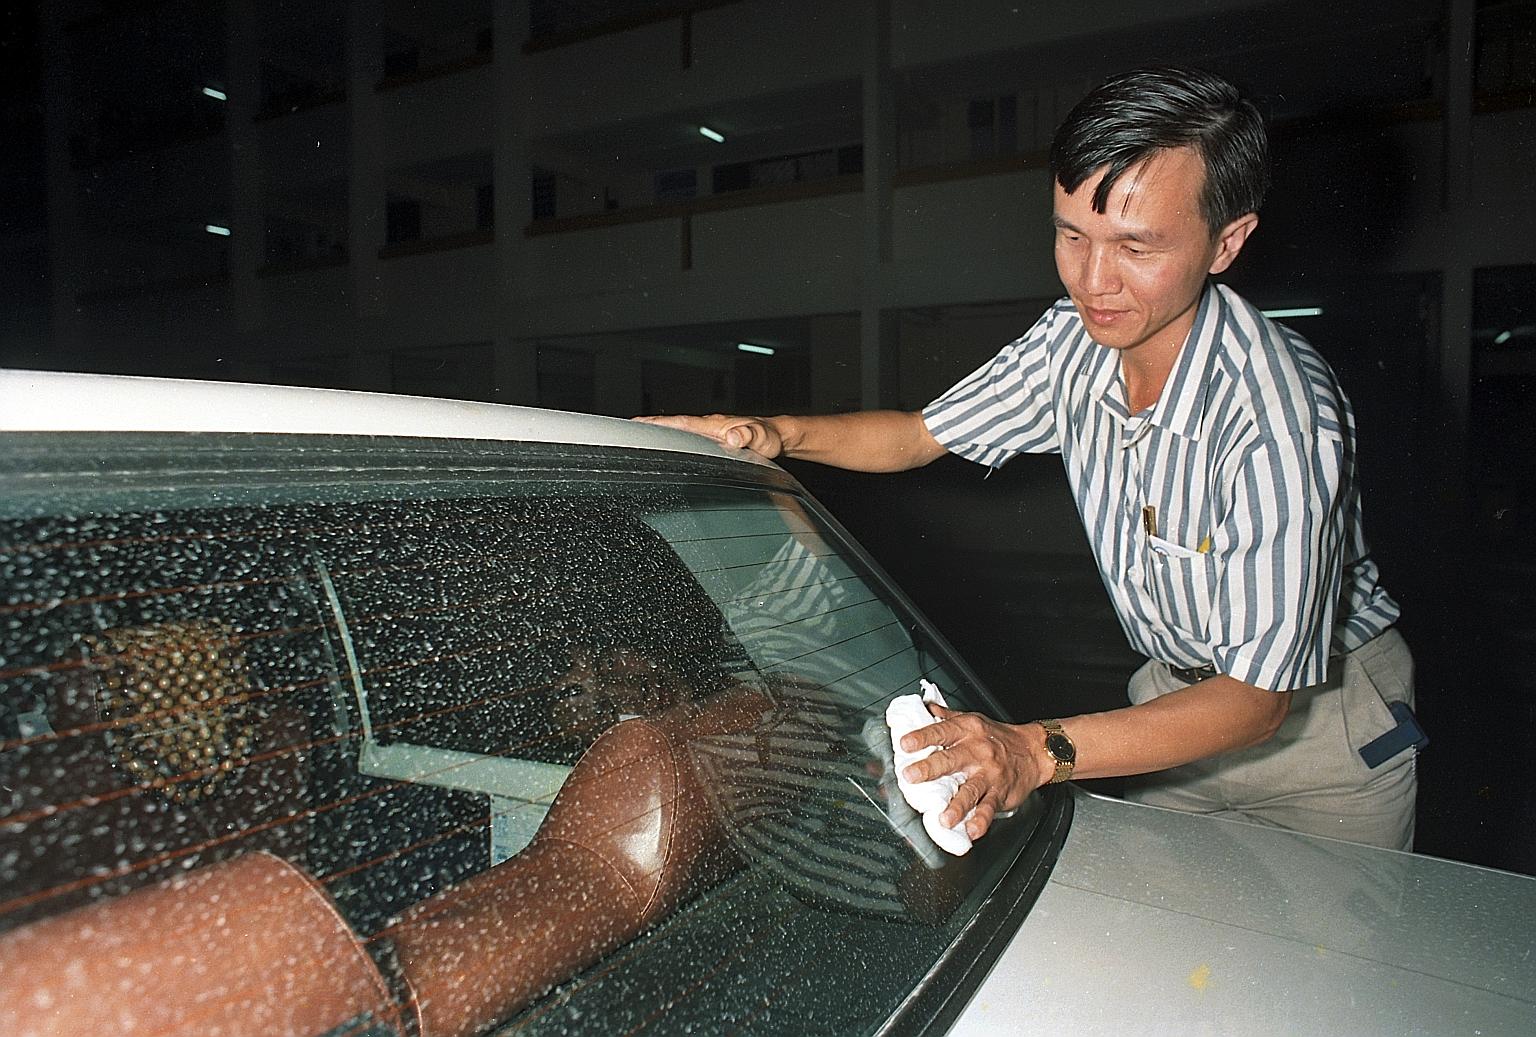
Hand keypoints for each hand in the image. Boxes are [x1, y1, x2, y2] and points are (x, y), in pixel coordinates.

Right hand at [632, 414, 785, 457]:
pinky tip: (665, 449)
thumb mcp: (762, 439)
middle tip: (623, 430)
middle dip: (648, 428)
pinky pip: (688, 440)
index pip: (680, 423)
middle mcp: (708, 427)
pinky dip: (673, 441)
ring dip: (659, 435)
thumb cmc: (769, 438)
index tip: (635, 423)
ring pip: (679, 433)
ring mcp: (709, 433)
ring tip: (636, 440)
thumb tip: (734, 438)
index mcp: (714, 425)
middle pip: (673, 426)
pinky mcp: (712, 441)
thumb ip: (749, 436)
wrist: (777, 436)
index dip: (657, 424)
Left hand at [898, 706, 1048, 840]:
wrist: (1033, 750)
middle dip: (929, 768)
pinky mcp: (1000, 793)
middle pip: (951, 759)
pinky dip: (980, 821)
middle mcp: (977, 751)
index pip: (941, 731)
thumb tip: (922, 708)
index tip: (905, 744)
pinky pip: (989, 808)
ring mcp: (989, 774)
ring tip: (944, 817)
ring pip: (971, 789)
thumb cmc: (997, 736)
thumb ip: (945, 717)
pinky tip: (971, 830)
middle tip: (911, 776)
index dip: (922, 737)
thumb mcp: (972, 719)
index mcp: (967, 730)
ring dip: (956, 805)